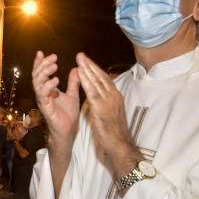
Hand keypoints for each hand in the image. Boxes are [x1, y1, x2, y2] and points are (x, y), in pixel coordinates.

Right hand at [32, 51, 79, 147]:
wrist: (68, 131)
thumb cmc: (68, 115)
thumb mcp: (73, 95)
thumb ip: (73, 83)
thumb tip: (76, 69)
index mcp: (48, 89)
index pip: (41, 73)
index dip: (40, 63)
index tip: (41, 52)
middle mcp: (43, 93)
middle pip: (37, 75)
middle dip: (43, 65)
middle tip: (52, 57)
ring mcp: (43, 100)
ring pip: (38, 83)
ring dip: (44, 73)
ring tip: (54, 65)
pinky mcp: (45, 108)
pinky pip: (43, 95)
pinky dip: (48, 86)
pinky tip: (55, 79)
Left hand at [75, 52, 141, 176]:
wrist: (119, 142)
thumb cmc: (114, 130)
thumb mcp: (112, 112)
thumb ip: (106, 101)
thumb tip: (99, 94)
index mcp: (116, 96)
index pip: (105, 79)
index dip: (95, 69)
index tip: (88, 61)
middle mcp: (113, 95)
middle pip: (100, 76)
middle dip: (90, 65)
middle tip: (81, 55)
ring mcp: (108, 100)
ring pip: (96, 81)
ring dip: (87, 69)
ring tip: (79, 60)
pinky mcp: (101, 107)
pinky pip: (92, 91)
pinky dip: (85, 81)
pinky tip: (79, 74)